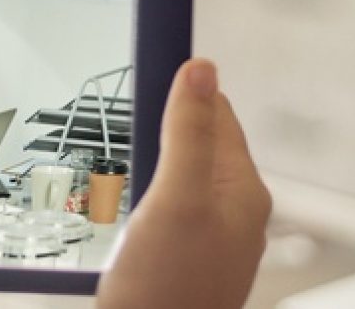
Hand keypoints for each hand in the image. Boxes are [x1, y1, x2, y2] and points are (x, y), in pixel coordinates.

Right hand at [96, 58, 270, 308]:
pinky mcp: (184, 261)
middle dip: (155, 134)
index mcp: (242, 189)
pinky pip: (163, 212)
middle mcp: (234, 213)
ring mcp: (210, 240)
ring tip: (112, 184)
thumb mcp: (175, 199)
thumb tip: (203, 66)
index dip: (178, 93)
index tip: (138, 85)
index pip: (217, 112)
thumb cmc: (164, 288)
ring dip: (143, 169)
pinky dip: (137, 204)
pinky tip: (115, 215)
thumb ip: (189, 133)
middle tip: (117, 142)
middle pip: (194, 144)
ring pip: (175, 178)